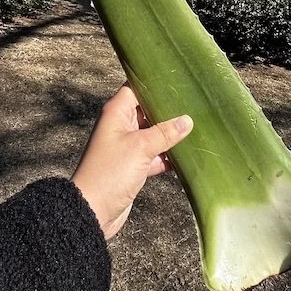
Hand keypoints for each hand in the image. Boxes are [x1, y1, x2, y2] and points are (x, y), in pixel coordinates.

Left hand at [71, 84, 192, 240]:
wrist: (93, 210)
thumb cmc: (111, 172)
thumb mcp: (141, 147)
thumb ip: (165, 133)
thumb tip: (187, 120)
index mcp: (116, 113)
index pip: (135, 88)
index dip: (153, 84)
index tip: (177, 80)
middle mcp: (120, 126)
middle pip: (147, 110)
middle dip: (168, 111)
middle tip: (194, 104)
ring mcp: (127, 146)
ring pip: (153, 134)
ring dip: (171, 135)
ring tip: (197, 128)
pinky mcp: (133, 166)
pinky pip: (154, 154)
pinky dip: (167, 155)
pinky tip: (187, 156)